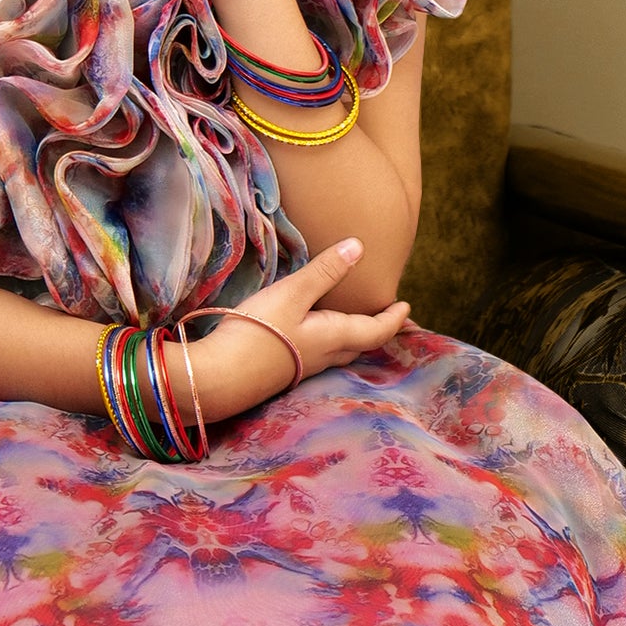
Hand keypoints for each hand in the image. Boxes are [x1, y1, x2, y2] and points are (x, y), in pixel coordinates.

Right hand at [189, 238, 409, 422]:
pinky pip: (319, 355)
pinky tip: (316, 333)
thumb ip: (325, 271)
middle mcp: (324, 356)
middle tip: (386, 316)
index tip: (406, 307)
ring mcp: (303, 367)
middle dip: (377, 330)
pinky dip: (330, 342)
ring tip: (356, 321)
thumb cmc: (258, 332)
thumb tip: (359, 247)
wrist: (219, 378)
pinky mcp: (284, 370)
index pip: (376, 331)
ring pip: (340, 352)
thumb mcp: (292, 294)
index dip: (393, 319)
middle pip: (360, 344)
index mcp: (334, 337)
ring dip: (354, 338)